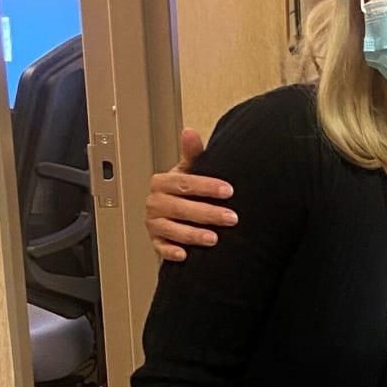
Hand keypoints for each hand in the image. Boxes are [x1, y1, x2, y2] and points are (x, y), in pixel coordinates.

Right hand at [146, 128, 237, 261]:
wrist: (173, 212)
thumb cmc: (184, 189)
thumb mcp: (189, 170)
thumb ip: (192, 153)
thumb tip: (190, 132)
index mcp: (163, 182)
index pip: (185, 183)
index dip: (208, 187)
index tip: (229, 191)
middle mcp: (155, 202)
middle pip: (181, 208)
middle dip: (208, 213)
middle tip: (232, 218)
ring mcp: (154, 223)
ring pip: (172, 229)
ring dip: (193, 235)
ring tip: (214, 239)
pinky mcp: (156, 242)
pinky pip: (161, 248)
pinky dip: (172, 252)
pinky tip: (186, 255)